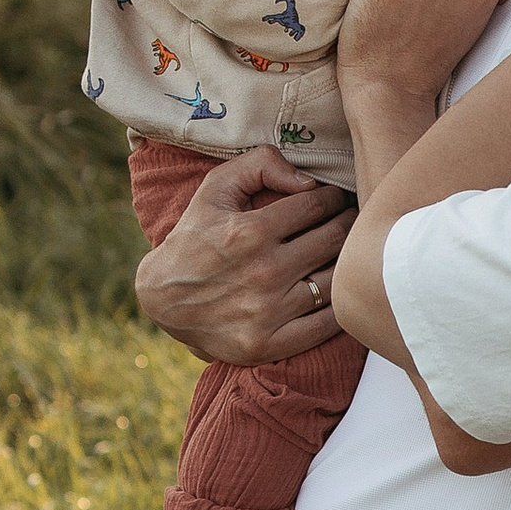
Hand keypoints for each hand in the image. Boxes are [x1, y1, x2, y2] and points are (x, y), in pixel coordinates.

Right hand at [134, 146, 356, 365]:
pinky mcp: (269, 344)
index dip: (333, 197)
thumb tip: (309, 181)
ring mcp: (267, 312)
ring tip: (345, 253)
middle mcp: (262, 272)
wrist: (163, 300)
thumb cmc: (195, 237)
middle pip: (334, 239)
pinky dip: (339, 304)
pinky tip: (335, 289)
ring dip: (346, 262)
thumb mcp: (215, 189)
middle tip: (348, 221)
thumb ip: (260, 165)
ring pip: (335, 280)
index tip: (334, 199)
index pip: (318, 205)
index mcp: (250, 231)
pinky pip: (327, 324)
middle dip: (347, 223)